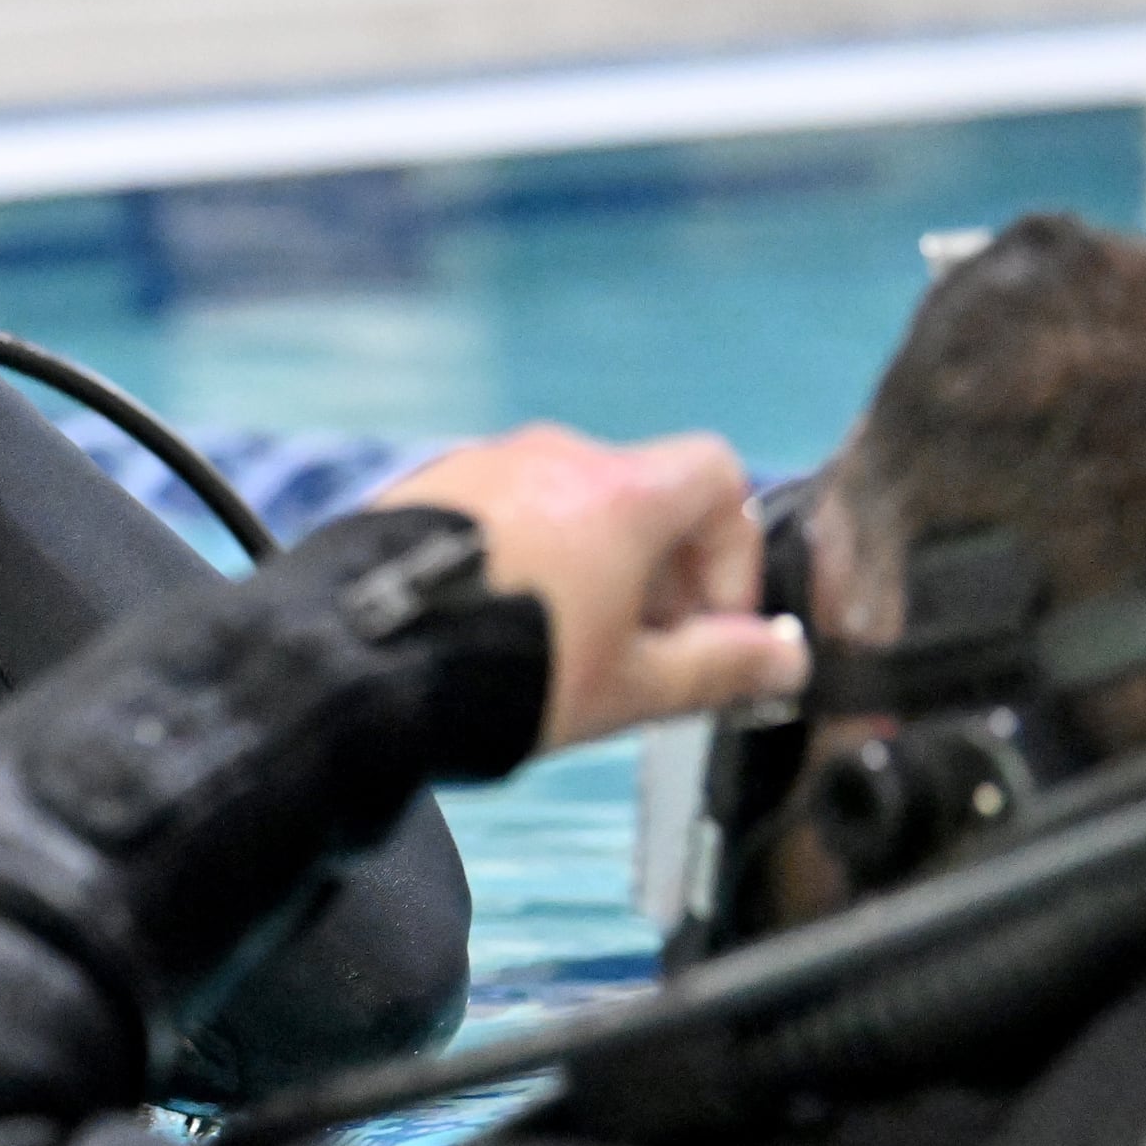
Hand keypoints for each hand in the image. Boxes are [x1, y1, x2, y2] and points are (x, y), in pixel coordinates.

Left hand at [373, 426, 808, 750]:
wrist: (359, 666)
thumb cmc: (502, 673)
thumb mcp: (632, 687)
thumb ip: (722, 667)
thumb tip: (786, 661)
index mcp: (619, 491)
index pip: (716, 475)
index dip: (732, 550)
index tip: (712, 620)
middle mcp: (551, 458)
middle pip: (640, 494)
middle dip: (660, 571)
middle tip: (643, 650)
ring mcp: (479, 468)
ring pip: (565, 505)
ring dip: (589, 566)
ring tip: (566, 647)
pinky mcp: (422, 491)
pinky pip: (498, 513)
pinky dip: (521, 557)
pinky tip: (497, 626)